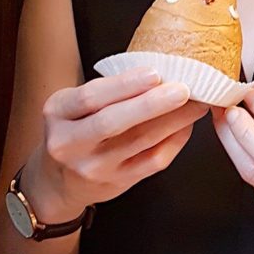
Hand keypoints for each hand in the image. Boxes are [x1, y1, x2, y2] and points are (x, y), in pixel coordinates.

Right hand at [23, 68, 207, 221]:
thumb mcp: (73, 105)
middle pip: (113, 122)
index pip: (90, 97)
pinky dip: (174, 141)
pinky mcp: (116, 183)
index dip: (124, 85)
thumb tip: (160, 70)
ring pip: (139, 142)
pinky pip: (152, 161)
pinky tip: (186, 125)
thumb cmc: (75, 129)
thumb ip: (107, 90)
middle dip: (151, 104)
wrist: (58, 180)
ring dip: (173, 120)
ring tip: (196, 103)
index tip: (155, 72)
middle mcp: (70, 143)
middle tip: (183, 89)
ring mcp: (93, 167)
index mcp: (57, 113)